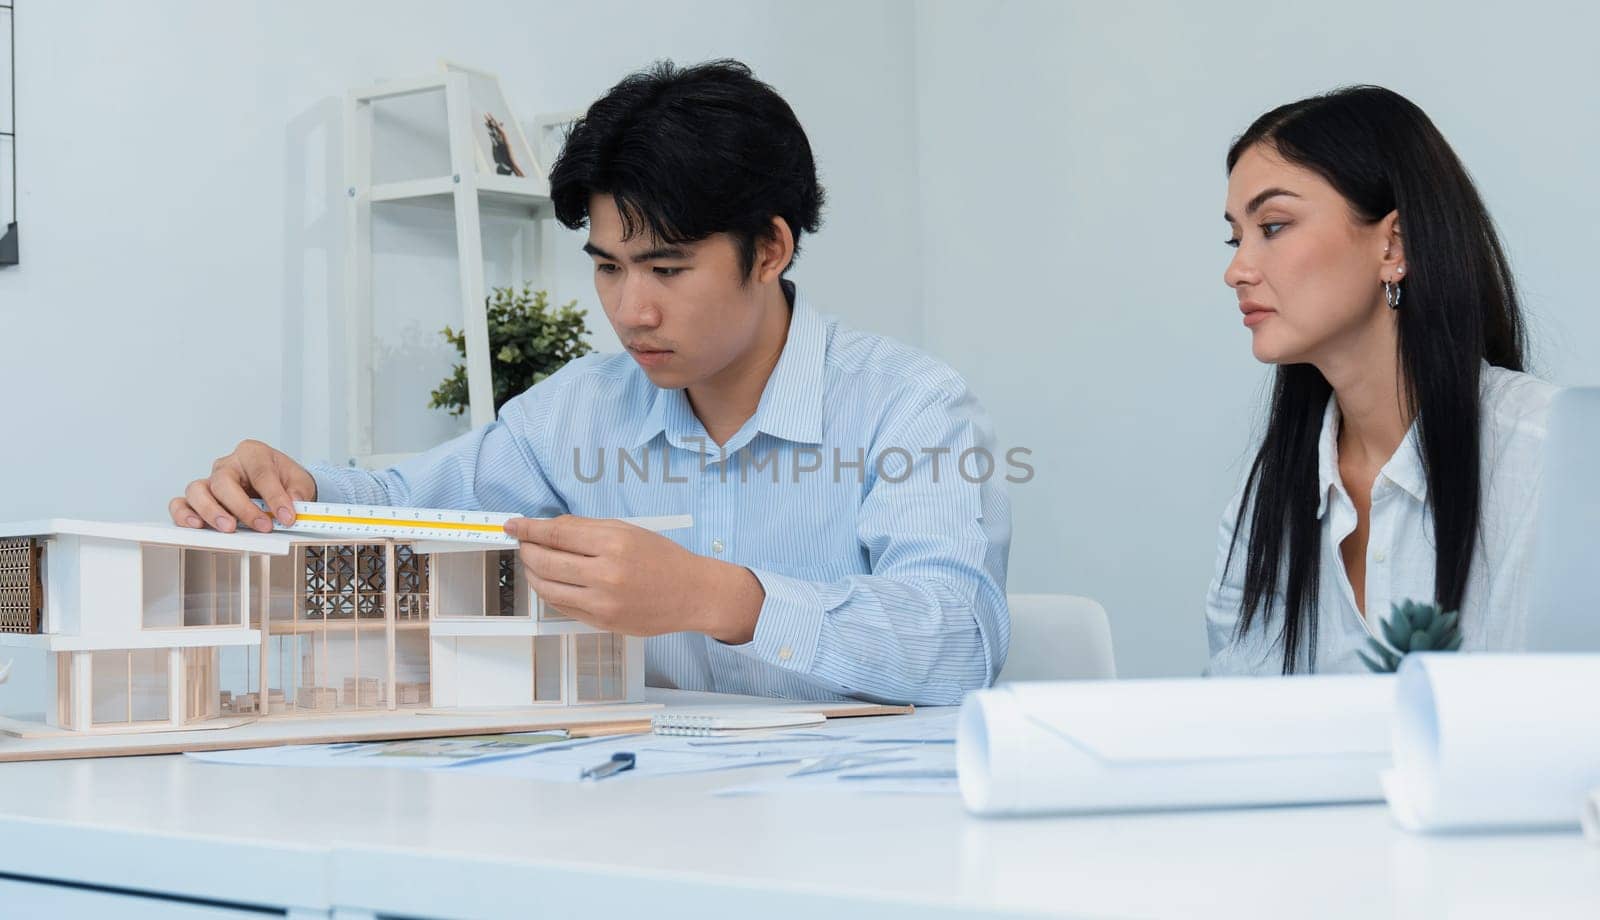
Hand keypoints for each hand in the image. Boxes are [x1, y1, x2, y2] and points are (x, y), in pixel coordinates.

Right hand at [169, 439, 316, 532]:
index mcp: (253, 454)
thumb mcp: (299, 481)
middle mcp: (228, 465)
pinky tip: (197, 526)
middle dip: (242, 507)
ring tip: (229, 528)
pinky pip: (181, 503)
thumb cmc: (283, 479)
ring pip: (197, 490)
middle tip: (260, 526)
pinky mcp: (199, 499)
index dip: (275, 497)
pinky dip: (184, 514)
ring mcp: (210, 481)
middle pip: (224, 481)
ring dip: (211, 511)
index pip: (261, 473)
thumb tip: (293, 505)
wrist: (278, 484)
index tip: (287, 516)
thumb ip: (298, 492)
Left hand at [505, 515, 764, 642]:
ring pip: (548, 586)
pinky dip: (550, 592)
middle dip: (527, 550)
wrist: (692, 594)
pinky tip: (551, 582)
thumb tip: (549, 527)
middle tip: (523, 544)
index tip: (513, 525)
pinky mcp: (601, 621)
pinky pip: (562, 605)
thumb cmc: (664, 559)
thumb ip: (588, 529)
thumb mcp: (629, 531)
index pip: (557, 533)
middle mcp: (606, 573)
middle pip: (546, 560)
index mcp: (614, 543)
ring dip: (533, 573)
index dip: (529, 528)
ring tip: (534, 563)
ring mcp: (602, 601)